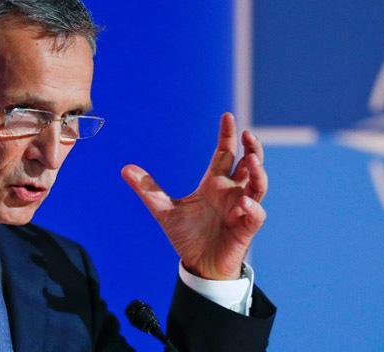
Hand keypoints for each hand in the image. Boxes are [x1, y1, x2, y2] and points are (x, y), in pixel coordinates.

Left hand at [121, 112, 267, 279]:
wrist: (198, 266)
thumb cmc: (188, 236)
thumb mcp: (164, 211)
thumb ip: (148, 190)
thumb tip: (125, 169)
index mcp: (214, 183)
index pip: (225, 153)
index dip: (227, 136)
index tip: (227, 117)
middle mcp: (231, 192)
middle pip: (249, 164)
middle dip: (252, 149)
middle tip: (248, 135)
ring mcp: (241, 209)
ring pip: (258, 185)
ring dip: (258, 172)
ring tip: (252, 160)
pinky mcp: (245, 228)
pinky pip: (255, 215)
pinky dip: (252, 208)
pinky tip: (244, 203)